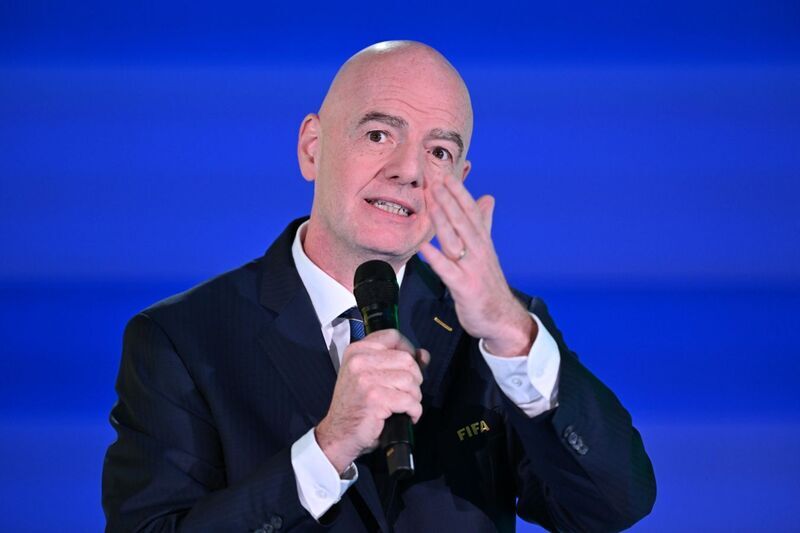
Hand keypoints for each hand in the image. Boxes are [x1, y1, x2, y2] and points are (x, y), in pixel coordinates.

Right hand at [315, 329, 429, 473]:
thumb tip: (424, 355)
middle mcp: (359, 360)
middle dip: (414, 379)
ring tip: (403, 406)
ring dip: (414, 397)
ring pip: (410, 380)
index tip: (409, 367)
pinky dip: (414, 411)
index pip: (393, 336)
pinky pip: (409, 400)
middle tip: (406, 394)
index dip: (408, 349)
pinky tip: (406, 416)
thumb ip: (397, 363)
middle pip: (407, 359)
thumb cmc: (356, 406)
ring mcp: (366, 379)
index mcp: (357, 350)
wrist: (339, 435)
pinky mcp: (375, 398)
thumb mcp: (371, 377)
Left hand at [420, 173, 536, 356]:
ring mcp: (472, 268)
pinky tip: (422, 247)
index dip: (459, 193)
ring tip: (430, 201)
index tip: (447, 175)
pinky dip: (435, 257)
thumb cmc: (488, 283)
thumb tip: (487, 198)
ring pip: (455, 239)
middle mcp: (479, 251)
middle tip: (435, 180)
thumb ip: (484, 224)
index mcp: (482, 241)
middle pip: (463, 220)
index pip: (471, 211)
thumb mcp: (486, 250)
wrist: (502, 318)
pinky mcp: (465, 287)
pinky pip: (447, 270)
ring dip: (442, 219)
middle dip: (448, 199)